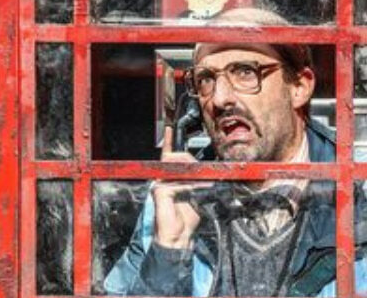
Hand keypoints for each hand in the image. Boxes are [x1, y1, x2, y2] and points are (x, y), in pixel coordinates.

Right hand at [151, 127, 208, 248]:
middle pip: (176, 159)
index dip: (169, 142)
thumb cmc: (188, 218)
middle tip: (205, 173)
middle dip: (192, 163)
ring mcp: (159, 185)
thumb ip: (197, 182)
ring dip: (194, 176)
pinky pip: (177, 183)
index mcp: (170, 178)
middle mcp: (162, 179)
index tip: (170, 129)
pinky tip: (196, 193)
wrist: (180, 237)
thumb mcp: (196, 195)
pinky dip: (190, 187)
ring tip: (205, 186)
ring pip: (178, 169)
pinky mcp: (159, 192)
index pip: (169, 157)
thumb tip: (207, 173)